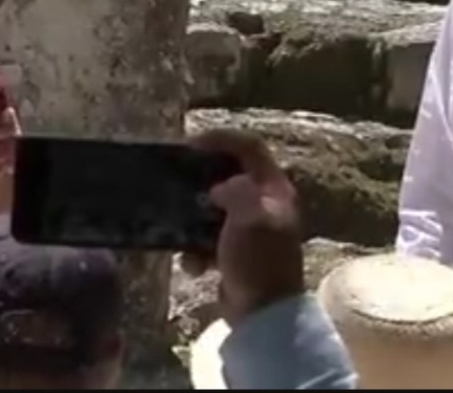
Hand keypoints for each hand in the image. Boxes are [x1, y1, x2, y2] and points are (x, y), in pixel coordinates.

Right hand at [181, 129, 303, 325]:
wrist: (262, 314)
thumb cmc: (258, 260)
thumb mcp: (249, 217)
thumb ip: (235, 191)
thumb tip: (219, 190)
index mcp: (275, 189)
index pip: (250, 147)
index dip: (221, 139)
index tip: (191, 144)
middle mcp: (266, 204)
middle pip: (230, 175)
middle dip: (201, 180)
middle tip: (178, 179)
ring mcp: (252, 229)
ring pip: (215, 209)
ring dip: (194, 220)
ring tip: (181, 230)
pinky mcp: (237, 253)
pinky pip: (209, 239)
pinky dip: (197, 250)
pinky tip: (193, 265)